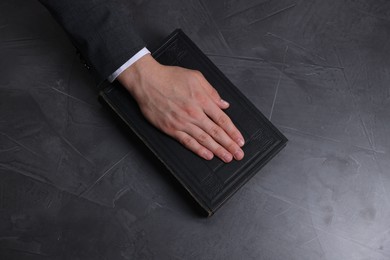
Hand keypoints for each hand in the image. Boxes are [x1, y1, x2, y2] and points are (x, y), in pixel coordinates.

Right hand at [117, 54, 244, 162]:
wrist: (147, 81)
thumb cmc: (170, 76)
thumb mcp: (196, 77)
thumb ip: (212, 92)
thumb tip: (224, 104)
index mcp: (202, 100)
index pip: (222, 120)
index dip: (233, 132)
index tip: (240, 140)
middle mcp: (194, 113)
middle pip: (216, 132)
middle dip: (229, 145)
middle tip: (238, 154)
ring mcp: (182, 122)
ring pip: (204, 139)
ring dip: (218, 150)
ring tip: (227, 158)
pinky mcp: (171, 129)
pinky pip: (187, 142)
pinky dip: (198, 150)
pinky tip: (208, 155)